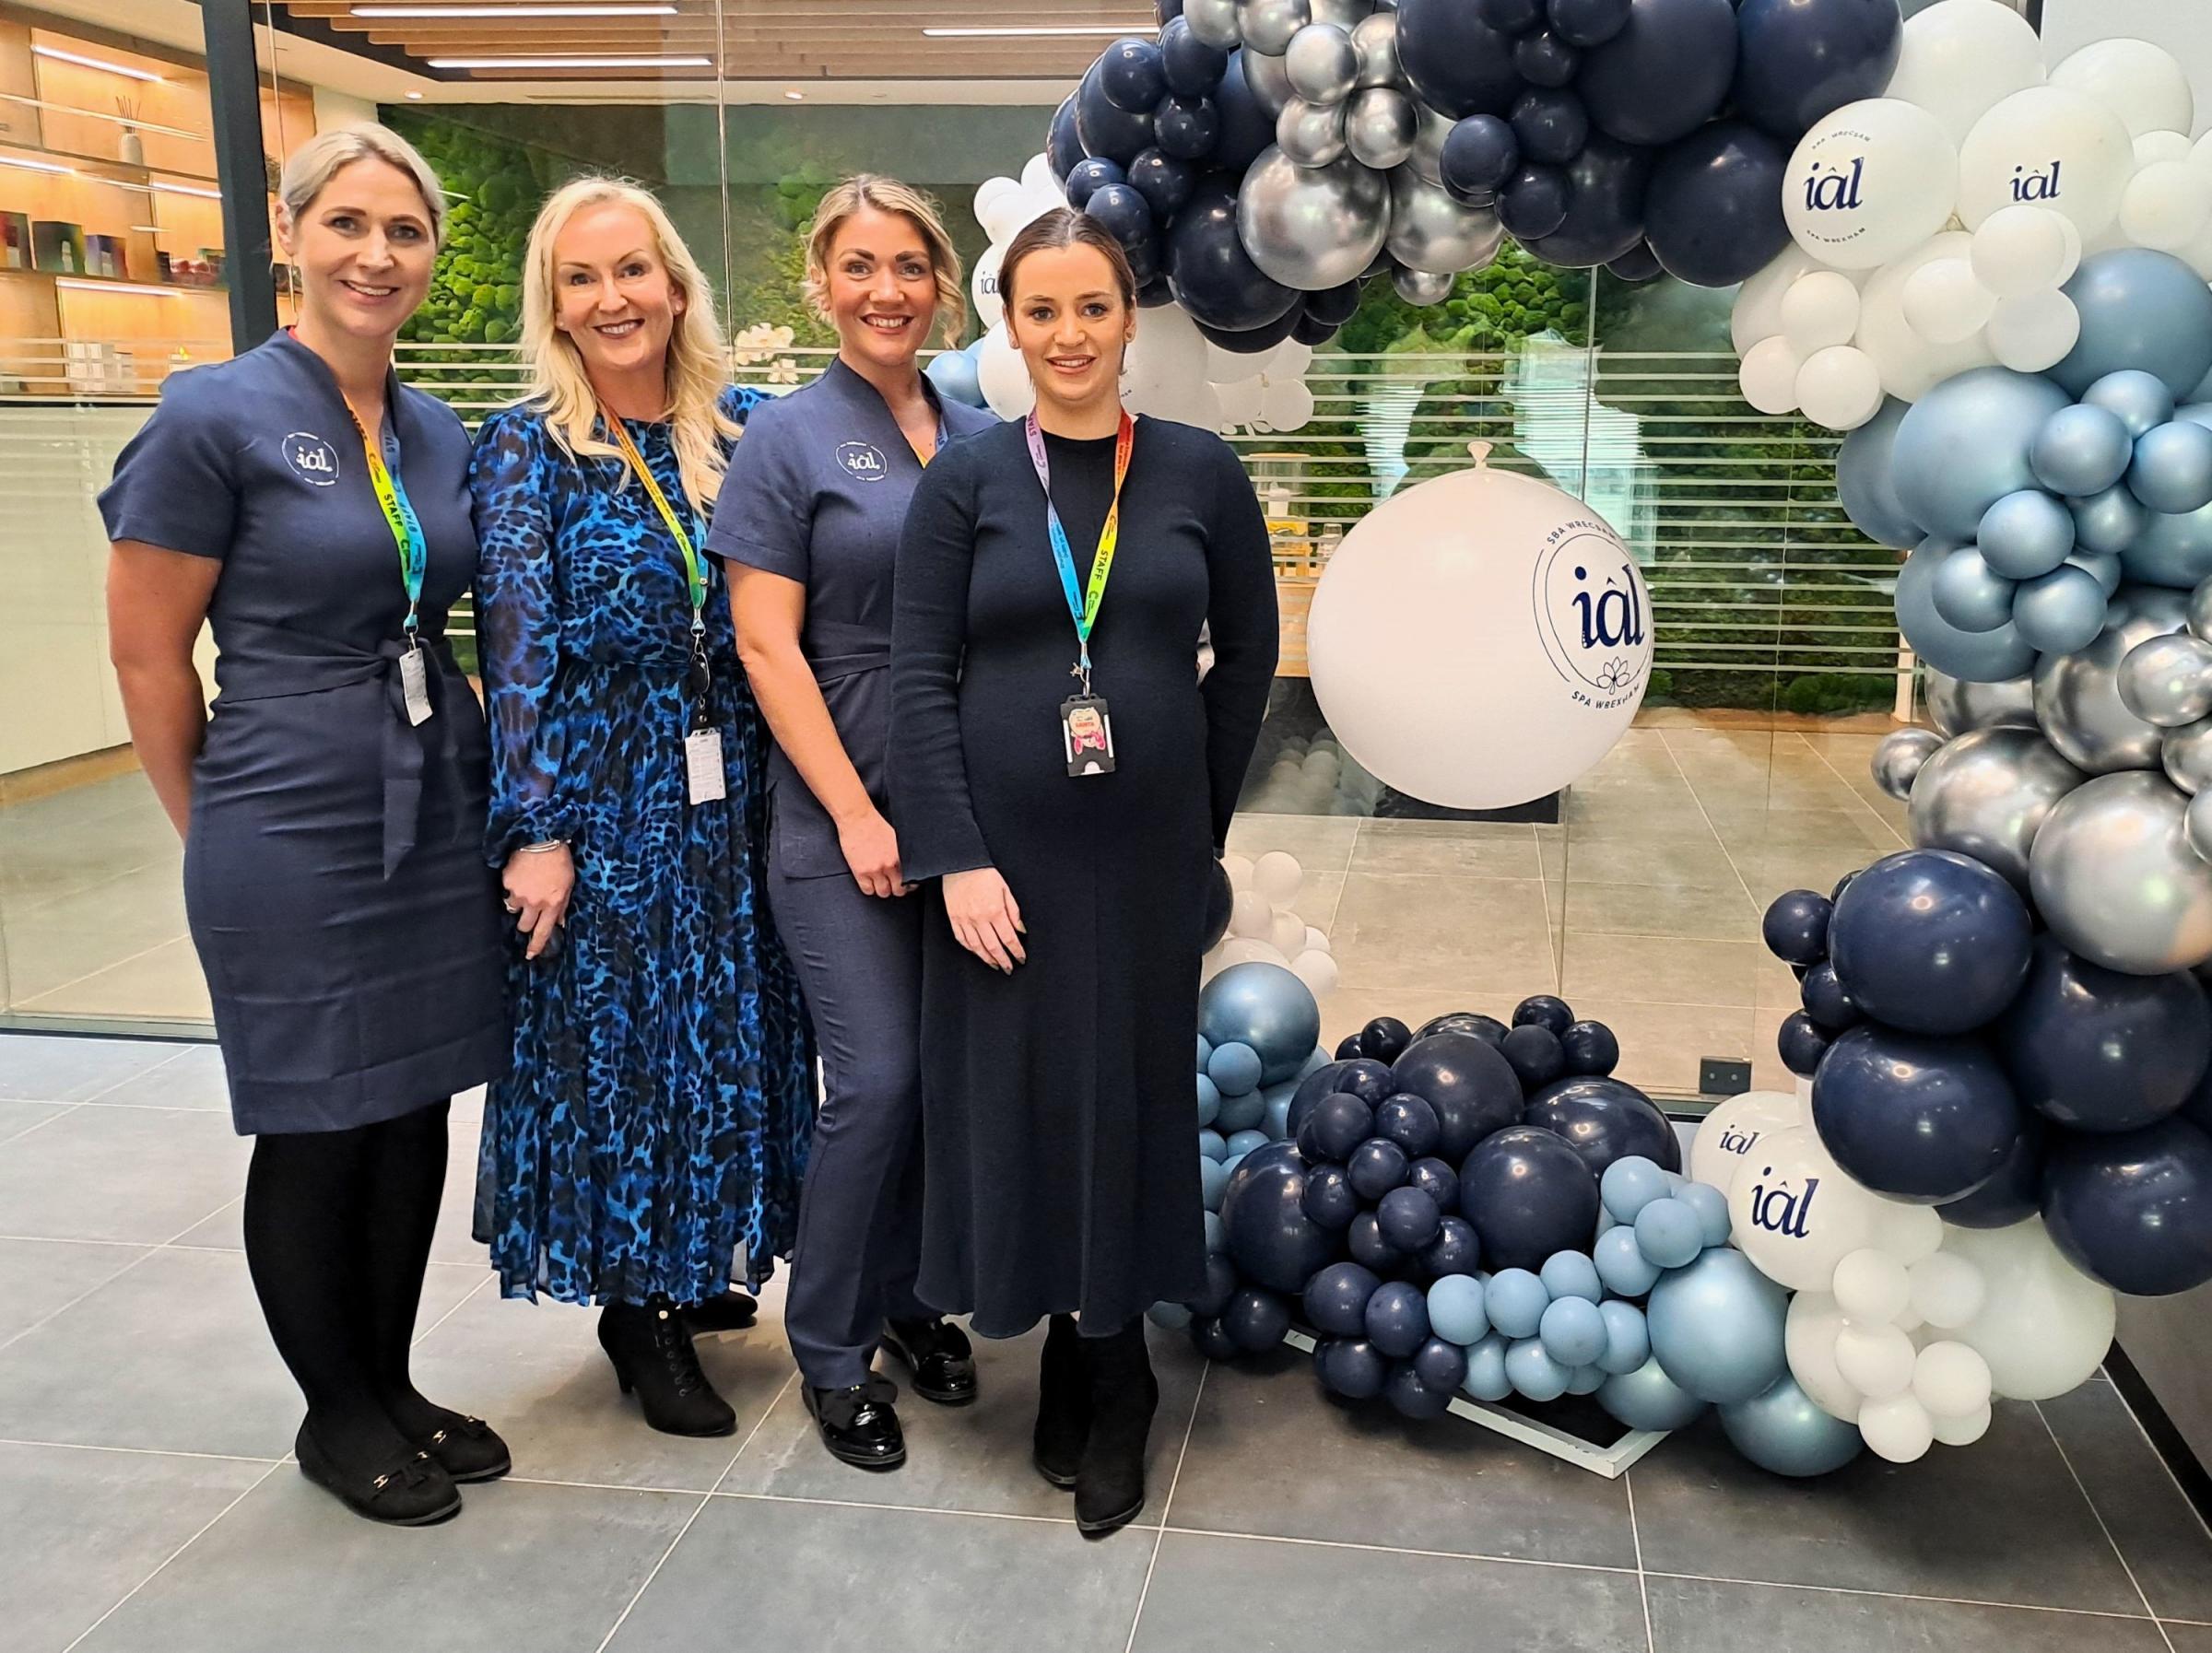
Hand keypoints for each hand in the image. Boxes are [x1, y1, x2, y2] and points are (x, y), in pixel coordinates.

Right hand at [502, 844, 574, 960]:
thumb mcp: (568, 884)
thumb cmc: (559, 861)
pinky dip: (512, 886)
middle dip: (525, 922)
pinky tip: (521, 874)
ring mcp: (519, 894)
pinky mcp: (507, 883)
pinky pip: (507, 891)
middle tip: (529, 911)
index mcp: (552, 904)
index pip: (543, 931)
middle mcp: (535, 903)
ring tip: (526, 886)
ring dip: (518, 903)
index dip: (535, 946)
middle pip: (524, 925)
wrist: (542, 839)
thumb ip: (562, 905)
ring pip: (513, 909)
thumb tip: (559, 922)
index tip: (529, 955)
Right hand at [837, 807, 907, 898]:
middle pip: (897, 890)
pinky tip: (869, 882)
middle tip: (893, 886)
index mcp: (900, 857)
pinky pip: (867, 890)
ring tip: (880, 884)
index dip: (908, 885)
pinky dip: (869, 888)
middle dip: (895, 889)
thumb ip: (900, 853)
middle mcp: (889, 865)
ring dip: (882, 889)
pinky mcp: (860, 872)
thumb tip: (905, 864)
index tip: (907, 885)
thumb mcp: (895, 838)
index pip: (909, 880)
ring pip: (883, 892)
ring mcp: (875, 870)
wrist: (857, 818)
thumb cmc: (875, 824)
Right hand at [943, 867, 1025, 972]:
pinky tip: (977, 952)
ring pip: (977, 947)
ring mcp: (965, 920)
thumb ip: (1013, 912)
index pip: (1009, 939)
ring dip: (987, 959)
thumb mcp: (1005, 889)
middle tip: (1009, 968)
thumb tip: (1020, 929)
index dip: (1016, 951)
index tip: (1021, 958)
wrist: (960, 863)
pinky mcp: (954, 918)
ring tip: (995, 965)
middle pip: (994, 947)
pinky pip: (962, 939)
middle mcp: (979, 919)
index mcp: (995, 911)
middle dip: (1003, 961)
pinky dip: (971, 949)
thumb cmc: (983, 873)